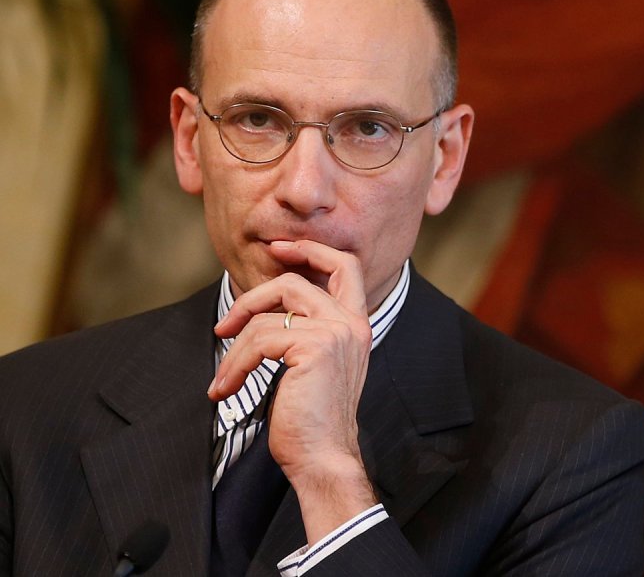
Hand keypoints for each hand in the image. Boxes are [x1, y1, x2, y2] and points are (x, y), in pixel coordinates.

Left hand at [209, 240, 377, 542]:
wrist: (324, 457)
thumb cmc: (313, 419)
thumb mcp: (315, 365)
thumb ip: (306, 331)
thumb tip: (267, 309)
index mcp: (357, 324)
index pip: (345, 265)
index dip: (311, 249)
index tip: (280, 248)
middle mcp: (352, 322)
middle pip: (297, 280)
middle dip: (255, 294)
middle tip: (226, 321)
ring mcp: (335, 332)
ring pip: (268, 316)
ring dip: (234, 349)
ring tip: (225, 379)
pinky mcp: (314, 348)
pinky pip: (258, 341)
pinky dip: (234, 366)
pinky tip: (226, 389)